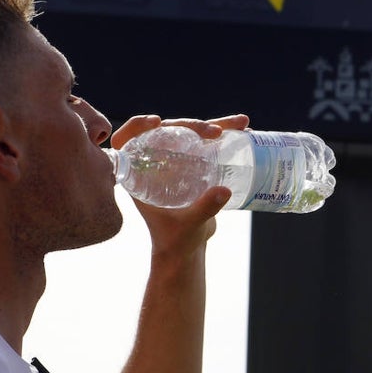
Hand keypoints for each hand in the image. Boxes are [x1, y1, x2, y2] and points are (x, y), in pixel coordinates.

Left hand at [111, 114, 250, 258]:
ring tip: (241, 123)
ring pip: (191, 134)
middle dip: (192, 125)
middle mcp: (155, 164)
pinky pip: (207, 144)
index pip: (128, 141)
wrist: (187, 250)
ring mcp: (176, 162)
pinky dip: (226, 136)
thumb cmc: (176, 241)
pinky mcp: (194, 165)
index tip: (156, 122)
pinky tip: (244, 130)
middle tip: (214, 132)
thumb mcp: (187, 225)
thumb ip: (203, 209)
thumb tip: (224, 191)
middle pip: (167, 132)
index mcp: (139, 175)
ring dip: (215, 124)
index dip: (136, 126)